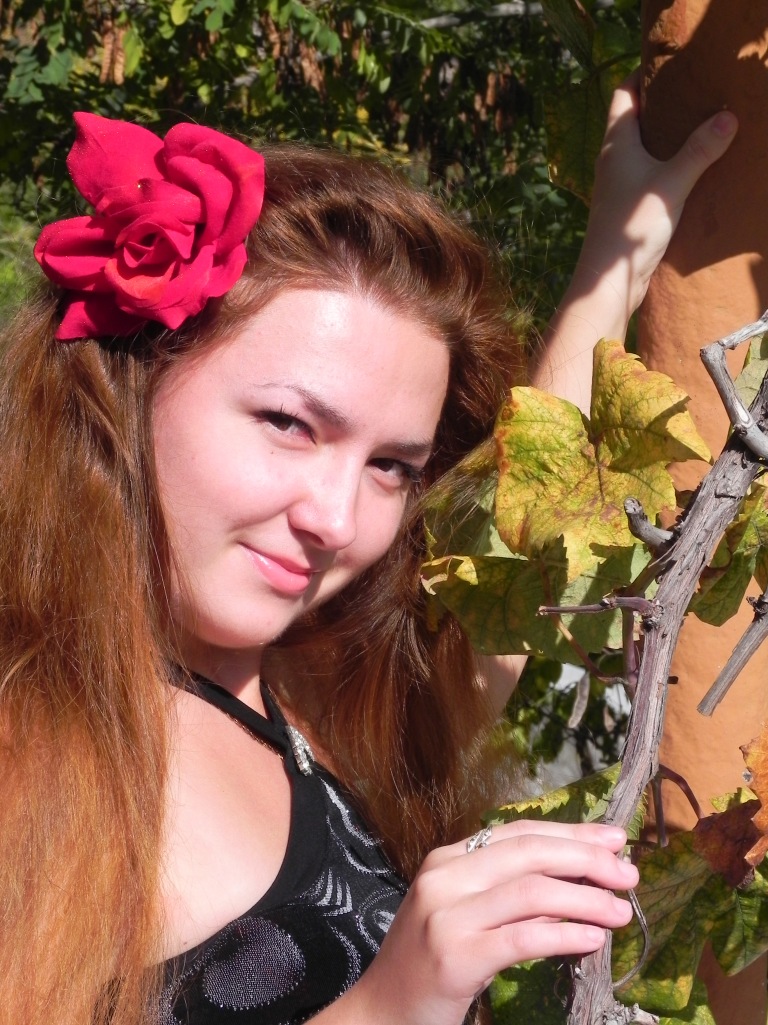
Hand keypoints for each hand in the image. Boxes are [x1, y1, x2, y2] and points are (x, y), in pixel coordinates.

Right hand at [356, 820, 638, 1024]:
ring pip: (531, 891)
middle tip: (628, 872)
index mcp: (446, 860)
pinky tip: (592, 939)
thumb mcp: (462, 915)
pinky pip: (523, 938)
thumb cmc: (426, 965)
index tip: (613, 839)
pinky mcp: (454, 957)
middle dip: (586, 859)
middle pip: (529, 853)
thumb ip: (506, 894)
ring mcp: (445, 916)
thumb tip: (574, 880)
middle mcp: (443, 878)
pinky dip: (564, 934)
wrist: (379, 1014)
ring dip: (585, 898)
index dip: (570, 832)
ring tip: (620, 911)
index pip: (518, 832)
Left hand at [578, 72, 737, 315]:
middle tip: (697, 94)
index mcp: (616, 143)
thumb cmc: (631, 227)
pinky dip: (666, 167)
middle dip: (662, 106)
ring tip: (700, 128)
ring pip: (642, 150)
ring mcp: (618, 185)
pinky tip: (690, 171)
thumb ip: (699, 150)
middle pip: (634, 119)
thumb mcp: (671, 183)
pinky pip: (647, 176)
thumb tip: (728, 117)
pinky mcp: (627, 208)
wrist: (609, 280)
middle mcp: (612, 160)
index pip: (624, 94)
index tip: (671, 67)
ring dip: (666, 140)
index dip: (644, 76)